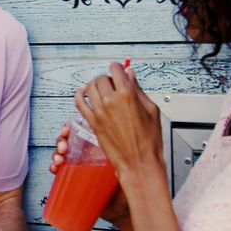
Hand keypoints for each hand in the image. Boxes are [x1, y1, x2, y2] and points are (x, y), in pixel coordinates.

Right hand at [50, 123, 130, 224]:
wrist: (123, 211)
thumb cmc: (129, 189)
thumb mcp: (129, 173)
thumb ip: (125, 168)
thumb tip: (118, 167)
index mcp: (100, 148)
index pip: (84, 132)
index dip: (73, 128)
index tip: (68, 129)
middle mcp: (89, 155)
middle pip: (70, 141)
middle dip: (62, 140)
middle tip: (63, 148)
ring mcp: (81, 168)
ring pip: (63, 154)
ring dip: (56, 154)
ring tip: (59, 161)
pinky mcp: (75, 181)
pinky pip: (60, 172)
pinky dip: (54, 168)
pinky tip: (55, 169)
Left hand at [76, 62, 162, 177]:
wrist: (139, 162)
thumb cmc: (148, 140)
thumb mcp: (151, 109)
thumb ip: (138, 89)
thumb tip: (131, 75)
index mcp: (127, 95)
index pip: (116, 70)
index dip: (119, 68)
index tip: (120, 70)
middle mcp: (110, 101)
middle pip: (102, 78)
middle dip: (108, 78)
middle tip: (114, 84)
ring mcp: (99, 112)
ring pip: (89, 88)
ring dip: (95, 85)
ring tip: (101, 89)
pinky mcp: (92, 122)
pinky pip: (79, 102)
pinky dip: (80, 95)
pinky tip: (83, 93)